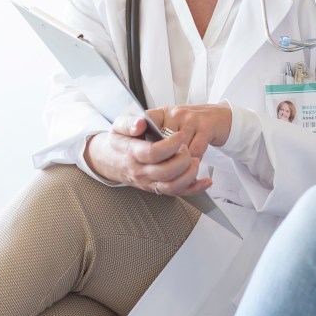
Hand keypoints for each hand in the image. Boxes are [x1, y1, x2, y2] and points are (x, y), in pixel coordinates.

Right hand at [84, 113, 211, 196]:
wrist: (110, 160)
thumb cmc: (118, 142)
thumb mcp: (118, 126)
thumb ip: (129, 122)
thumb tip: (140, 123)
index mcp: (132, 153)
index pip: (153, 153)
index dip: (170, 145)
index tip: (180, 134)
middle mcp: (141, 171)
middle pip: (166, 172)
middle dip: (182, 159)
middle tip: (186, 147)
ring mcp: (149, 182)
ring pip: (172, 186)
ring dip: (189, 175)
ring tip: (195, 160)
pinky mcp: (157, 188)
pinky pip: (177, 193)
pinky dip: (194, 189)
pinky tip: (206, 181)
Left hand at [145, 103, 232, 159]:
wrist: (219, 118)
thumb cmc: (192, 125)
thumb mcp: (171, 127)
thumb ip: (156, 137)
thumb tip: (141, 154)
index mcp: (163, 113)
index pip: (145, 120)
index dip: (137, 132)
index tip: (136, 150)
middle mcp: (175, 113)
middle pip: (163, 142)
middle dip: (165, 158)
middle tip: (166, 167)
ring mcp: (190, 118)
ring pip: (180, 149)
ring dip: (182, 161)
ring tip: (183, 165)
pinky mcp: (205, 126)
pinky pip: (196, 150)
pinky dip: (195, 160)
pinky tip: (195, 161)